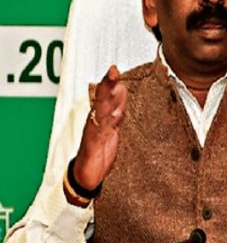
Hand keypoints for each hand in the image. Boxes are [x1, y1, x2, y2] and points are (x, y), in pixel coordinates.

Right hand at [73, 65, 126, 190]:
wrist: (88, 174)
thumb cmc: (100, 148)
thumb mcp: (113, 125)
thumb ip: (117, 107)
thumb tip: (122, 89)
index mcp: (100, 115)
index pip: (105, 95)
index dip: (110, 82)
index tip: (115, 68)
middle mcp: (95, 120)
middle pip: (101, 98)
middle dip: (107, 84)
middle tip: (113, 70)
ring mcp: (94, 131)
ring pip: (100, 111)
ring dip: (107, 97)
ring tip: (114, 85)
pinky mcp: (94, 144)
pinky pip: (100, 131)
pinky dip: (107, 122)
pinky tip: (115, 114)